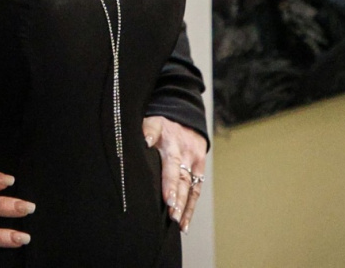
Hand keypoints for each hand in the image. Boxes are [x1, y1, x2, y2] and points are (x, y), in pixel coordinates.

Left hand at [142, 116, 207, 233]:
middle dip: (177, 197)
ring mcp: (194, 162)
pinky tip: (184, 224)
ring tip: (177, 222)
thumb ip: (147, 130)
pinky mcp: (200, 170)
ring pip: (190, 187)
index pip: (171, 163)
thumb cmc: (163, 124)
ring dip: (184, 206)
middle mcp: (185, 153)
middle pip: (182, 178)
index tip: (167, 198)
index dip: (169, 182)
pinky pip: (196, 191)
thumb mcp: (153, 121)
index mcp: (170, 142)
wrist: (186, 119)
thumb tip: (144, 142)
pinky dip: (190, 208)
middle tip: (171, 214)